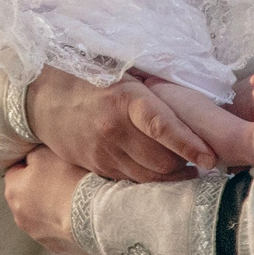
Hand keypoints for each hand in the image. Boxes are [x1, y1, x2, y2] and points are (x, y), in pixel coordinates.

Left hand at [2, 149, 87, 254]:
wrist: (94, 216)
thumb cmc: (69, 180)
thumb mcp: (46, 153)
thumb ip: (33, 154)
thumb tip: (31, 158)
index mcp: (13, 190)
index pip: (15, 170)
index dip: (32, 163)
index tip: (49, 161)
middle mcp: (18, 215)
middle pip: (27, 194)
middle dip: (41, 186)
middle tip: (63, 178)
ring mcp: (36, 234)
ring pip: (41, 214)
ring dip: (52, 206)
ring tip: (74, 198)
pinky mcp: (54, 247)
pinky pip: (57, 230)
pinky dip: (64, 222)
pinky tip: (79, 214)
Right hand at [28, 68, 205, 180]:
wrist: (42, 97)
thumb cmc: (91, 78)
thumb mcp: (124, 74)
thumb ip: (153, 91)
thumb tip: (195, 103)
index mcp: (124, 99)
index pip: (162, 125)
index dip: (189, 143)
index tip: (211, 157)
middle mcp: (113, 129)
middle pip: (162, 161)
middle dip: (185, 163)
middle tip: (200, 158)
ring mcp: (103, 152)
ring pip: (149, 177)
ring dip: (170, 175)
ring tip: (182, 166)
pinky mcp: (96, 167)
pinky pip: (131, 180)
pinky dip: (148, 178)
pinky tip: (156, 169)